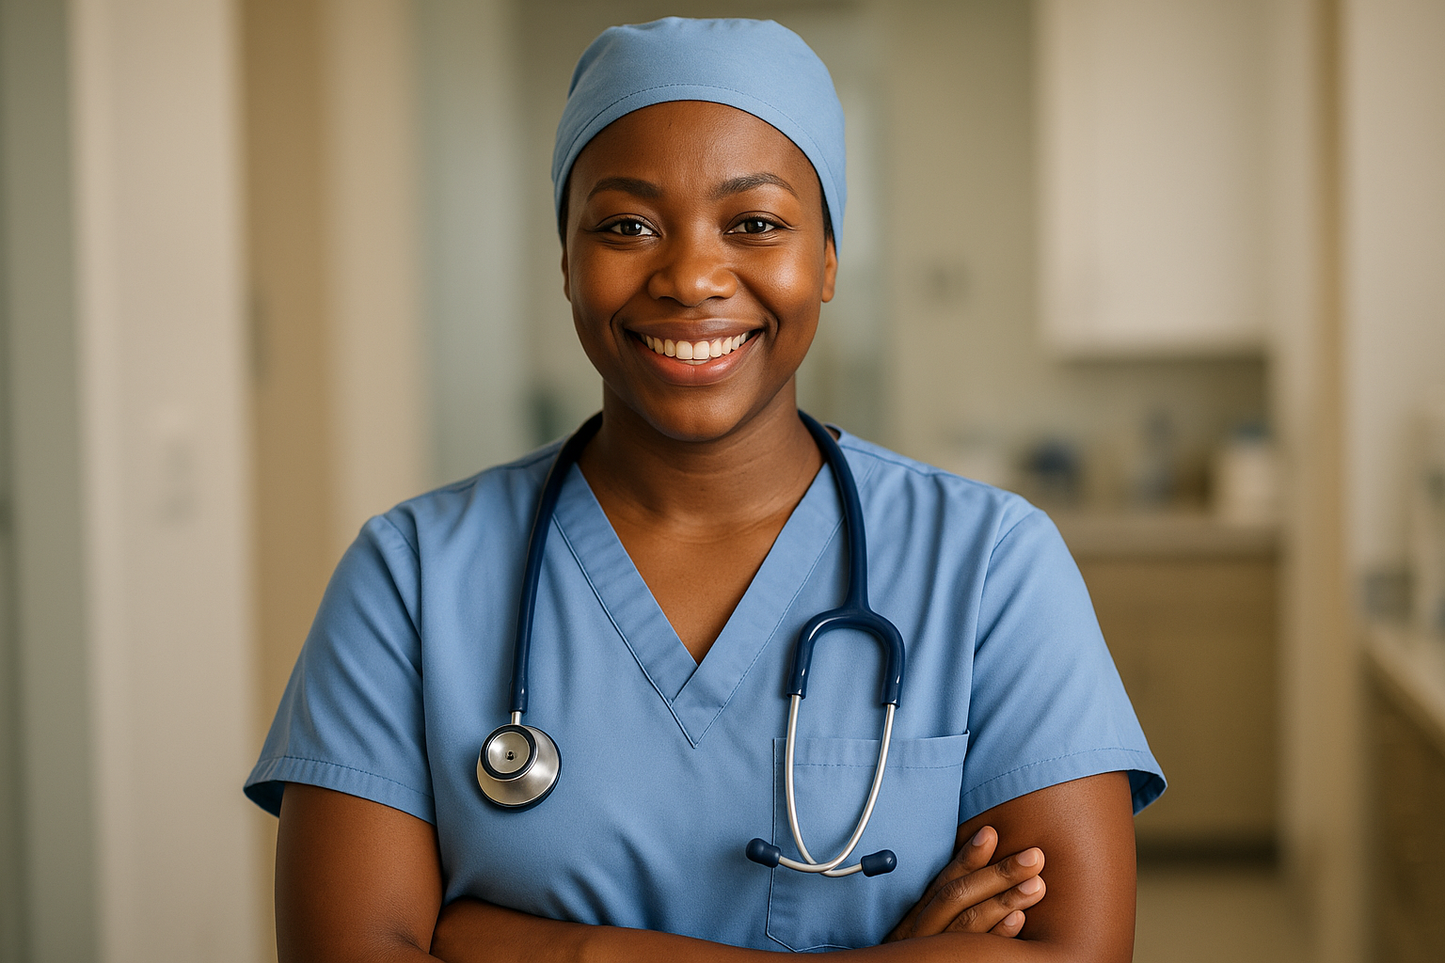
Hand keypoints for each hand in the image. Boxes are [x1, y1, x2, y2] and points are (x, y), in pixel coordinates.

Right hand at [884, 826, 1045, 941]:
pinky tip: (1018, 918)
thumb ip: (947, 898)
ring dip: (1005, 900)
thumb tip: (984, 853)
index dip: (968, 857)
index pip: (944, 881)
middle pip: (958, 897)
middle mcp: (924, 932)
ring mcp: (939, 952)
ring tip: (1036, 883)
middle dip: (998, 874)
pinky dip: (999, 935)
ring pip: (970, 924)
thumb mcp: (927, 923)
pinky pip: (978, 953)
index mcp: (918, 915)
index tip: (991, 833)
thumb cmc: (927, 946)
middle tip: (1033, 856)